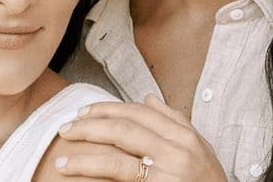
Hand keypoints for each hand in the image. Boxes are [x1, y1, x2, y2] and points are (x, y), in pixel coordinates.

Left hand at [53, 94, 226, 180]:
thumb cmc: (209, 181)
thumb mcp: (201, 147)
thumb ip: (175, 121)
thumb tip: (147, 99)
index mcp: (184, 137)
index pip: (138, 114)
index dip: (107, 110)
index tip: (84, 112)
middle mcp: (177, 154)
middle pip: (124, 132)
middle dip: (90, 128)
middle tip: (66, 129)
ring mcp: (167, 177)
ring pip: (117, 161)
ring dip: (85, 159)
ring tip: (63, 160)